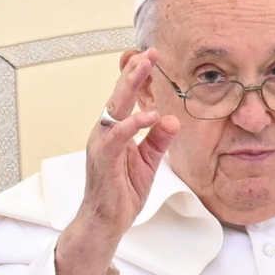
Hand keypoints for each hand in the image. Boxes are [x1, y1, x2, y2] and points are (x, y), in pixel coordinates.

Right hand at [79, 47, 180, 236]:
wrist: (106, 221)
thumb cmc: (122, 192)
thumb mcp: (148, 162)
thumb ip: (158, 140)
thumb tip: (172, 119)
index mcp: (115, 132)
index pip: (126, 99)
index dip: (137, 77)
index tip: (151, 57)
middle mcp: (105, 133)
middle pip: (119, 96)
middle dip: (134, 72)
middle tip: (149, 52)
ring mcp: (102, 145)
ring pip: (115, 109)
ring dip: (129, 87)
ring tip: (145, 68)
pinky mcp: (103, 159)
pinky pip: (117, 137)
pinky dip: (132, 124)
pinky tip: (149, 116)